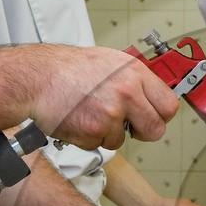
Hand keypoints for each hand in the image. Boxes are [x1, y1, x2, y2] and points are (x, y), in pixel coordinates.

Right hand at [29, 45, 177, 149]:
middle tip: (130, 126)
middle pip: (155, 129)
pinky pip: (101, 144)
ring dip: (109, 133)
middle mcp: (127, 93)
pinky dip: (90, 137)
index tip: (155, 116)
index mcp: (134, 73)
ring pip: (123, 139)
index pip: (168, 105)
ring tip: (92, 113)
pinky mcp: (94, 132)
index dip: (161, 114)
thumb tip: (152, 95)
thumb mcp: (110, 61)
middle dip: (144, 132)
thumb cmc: (68, 68)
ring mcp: (111, 114)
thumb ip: (133, 79)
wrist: (37, 78)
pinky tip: (80, 119)